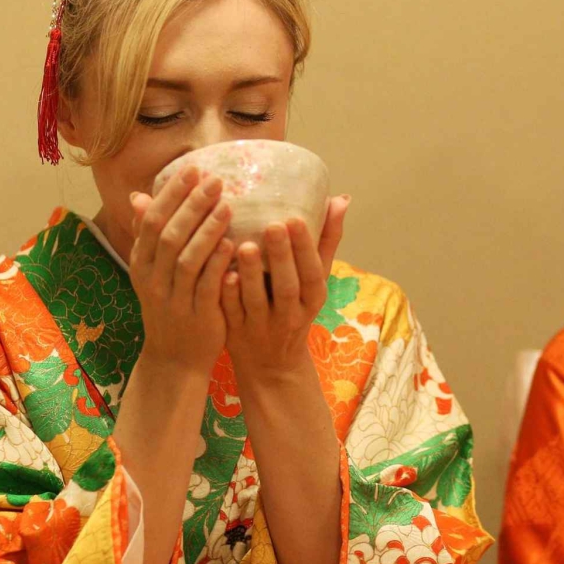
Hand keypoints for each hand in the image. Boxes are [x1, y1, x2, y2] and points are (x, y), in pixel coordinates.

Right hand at [127, 166, 236, 376]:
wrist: (174, 358)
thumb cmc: (170, 305)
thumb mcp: (152, 271)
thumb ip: (149, 235)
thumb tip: (138, 196)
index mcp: (141, 264)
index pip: (152, 221)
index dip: (172, 194)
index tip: (193, 169)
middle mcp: (153, 279)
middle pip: (169, 235)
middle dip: (192, 204)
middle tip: (216, 179)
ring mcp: (174, 298)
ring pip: (187, 258)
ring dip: (208, 230)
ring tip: (228, 205)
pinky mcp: (197, 316)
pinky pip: (207, 286)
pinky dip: (219, 263)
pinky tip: (235, 244)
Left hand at [222, 196, 349, 381]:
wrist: (272, 364)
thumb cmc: (295, 308)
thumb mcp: (314, 281)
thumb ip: (325, 241)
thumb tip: (340, 200)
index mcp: (312, 298)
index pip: (313, 271)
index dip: (305, 248)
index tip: (295, 218)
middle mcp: (290, 314)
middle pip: (288, 286)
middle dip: (281, 256)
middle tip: (272, 225)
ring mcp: (262, 326)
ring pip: (257, 300)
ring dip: (251, 274)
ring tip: (244, 245)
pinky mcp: (236, 334)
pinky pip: (232, 314)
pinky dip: (228, 296)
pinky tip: (223, 275)